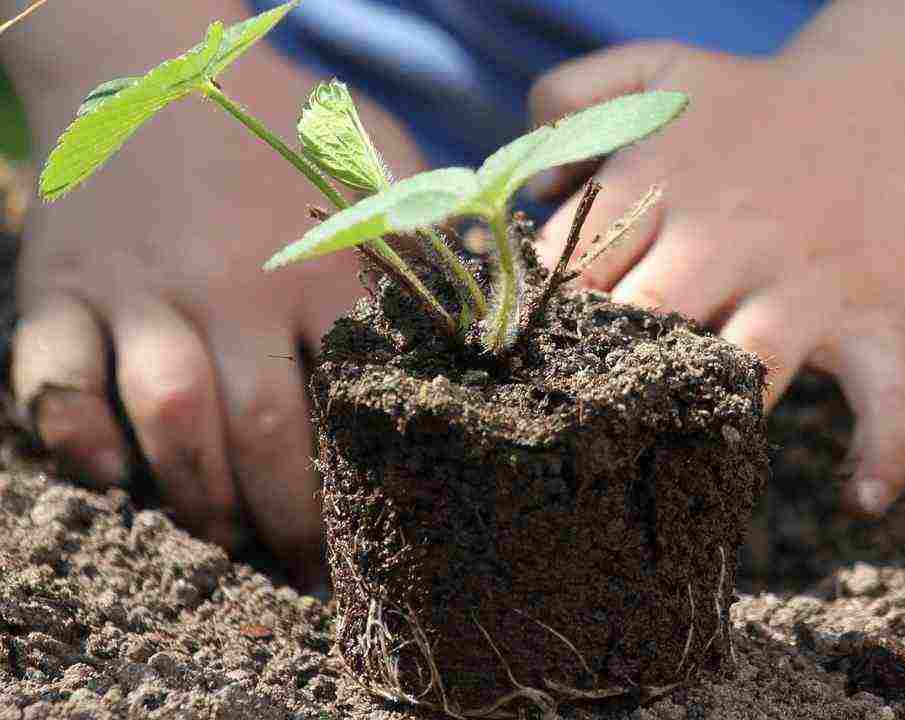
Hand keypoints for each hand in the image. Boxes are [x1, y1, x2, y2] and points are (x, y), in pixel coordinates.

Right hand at [6, 4, 423, 582]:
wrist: (144, 55)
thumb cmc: (278, 125)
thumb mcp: (374, 161)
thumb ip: (428, 235)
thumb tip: (499, 311)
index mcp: (319, 264)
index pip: (356, 397)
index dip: (371, 482)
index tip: (387, 537)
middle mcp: (229, 284)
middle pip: (262, 429)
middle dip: (288, 520)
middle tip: (308, 572)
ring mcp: (139, 288)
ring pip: (166, 417)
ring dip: (198, 496)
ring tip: (227, 542)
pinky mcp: (60, 288)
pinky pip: (53, 379)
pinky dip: (75, 438)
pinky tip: (113, 480)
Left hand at [529, 42, 904, 515]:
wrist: (888, 100)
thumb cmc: (751, 104)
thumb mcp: (654, 70)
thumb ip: (568, 98)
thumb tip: (531, 191)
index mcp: (665, 184)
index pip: (576, 264)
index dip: (538, 319)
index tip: (514, 363)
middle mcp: (729, 239)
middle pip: (646, 320)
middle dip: (602, 373)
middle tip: (567, 426)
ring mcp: (805, 286)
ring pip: (748, 368)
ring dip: (707, 417)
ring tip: (668, 468)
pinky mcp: (875, 319)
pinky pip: (890, 395)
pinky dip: (887, 449)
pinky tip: (860, 499)